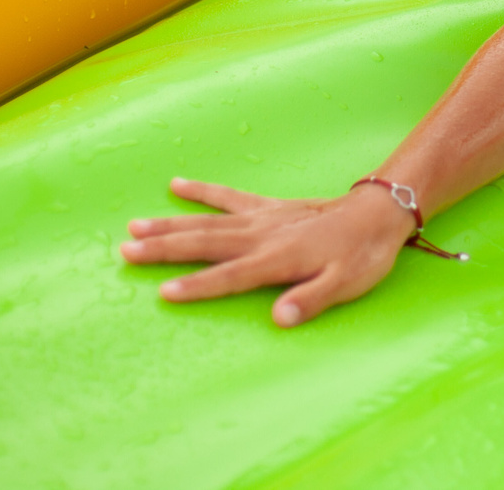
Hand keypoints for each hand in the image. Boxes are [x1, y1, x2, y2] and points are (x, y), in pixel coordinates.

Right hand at [120, 176, 409, 326]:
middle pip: (205, 244)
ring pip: (207, 221)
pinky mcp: (267, 207)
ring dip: (170, 224)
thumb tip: (279, 318)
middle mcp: (262, 236)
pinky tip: (176, 185)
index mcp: (277, 259)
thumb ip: (311, 300)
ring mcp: (262, 218)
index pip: (229, 277)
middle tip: (125, 252)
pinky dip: (202, 192)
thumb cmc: (361, 255)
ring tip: (134, 227)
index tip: (162, 292)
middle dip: (164, 249)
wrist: (378, 213)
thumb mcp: (346, 285)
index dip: (197, 286)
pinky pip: (229, 197)